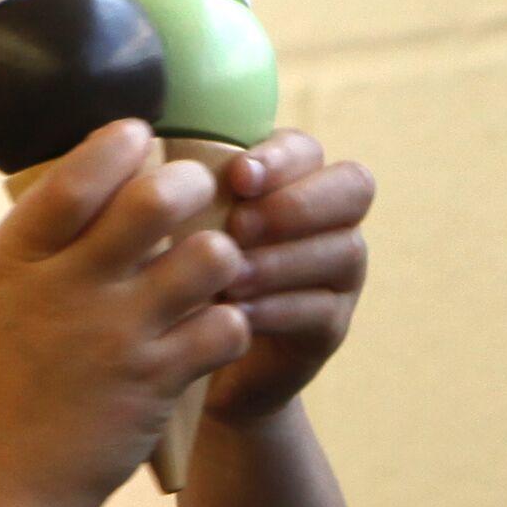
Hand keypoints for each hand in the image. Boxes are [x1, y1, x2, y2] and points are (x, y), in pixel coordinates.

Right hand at [0, 120, 248, 506]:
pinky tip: (217, 326)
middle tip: (200, 191)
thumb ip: (35, 247)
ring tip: (215, 266)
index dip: (118, 143)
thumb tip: (88, 179)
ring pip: (208, 259)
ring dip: (222, 255)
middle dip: (192, 184)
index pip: (75, 176)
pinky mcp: (156, 384)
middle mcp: (66, 290)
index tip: (141, 134)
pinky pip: (225, 327)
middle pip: (155, 201)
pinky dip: (230, 321)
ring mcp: (116, 337)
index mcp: (13, 262)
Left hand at [198, 132, 372, 425]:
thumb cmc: (186, 271)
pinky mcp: (332, 326)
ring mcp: (340, 273)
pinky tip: (236, 312)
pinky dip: (278, 309)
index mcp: (294, 179)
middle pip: (353, 189)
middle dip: (295, 205)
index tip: (237, 177)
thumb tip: (154, 156)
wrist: (200, 356)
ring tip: (229, 277)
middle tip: (239, 227)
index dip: (279, 159)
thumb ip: (184, 188)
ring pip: (342, 250)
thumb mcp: (181, 225)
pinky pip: (322, 310)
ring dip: (282, 260)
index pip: (308, 150)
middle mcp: (332, 219)